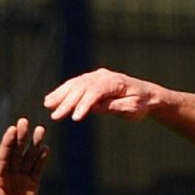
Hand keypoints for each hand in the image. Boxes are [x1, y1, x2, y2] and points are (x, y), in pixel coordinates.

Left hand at [0, 118, 47, 194]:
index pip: (3, 156)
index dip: (7, 143)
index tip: (12, 129)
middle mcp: (9, 175)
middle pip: (16, 152)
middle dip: (20, 137)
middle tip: (25, 122)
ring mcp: (21, 179)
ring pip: (28, 158)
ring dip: (34, 145)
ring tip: (40, 130)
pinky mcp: (31, 186)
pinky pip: (36, 170)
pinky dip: (41, 159)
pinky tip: (45, 148)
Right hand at [43, 68, 166, 121]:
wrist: (148, 95)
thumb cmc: (141, 104)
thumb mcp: (131, 109)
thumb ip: (113, 107)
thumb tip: (95, 108)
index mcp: (115, 82)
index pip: (95, 93)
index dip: (83, 105)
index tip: (74, 118)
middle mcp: (103, 76)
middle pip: (82, 88)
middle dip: (67, 102)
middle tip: (55, 116)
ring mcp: (97, 76)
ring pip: (75, 84)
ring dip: (60, 94)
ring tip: (47, 104)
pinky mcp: (93, 79)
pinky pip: (76, 84)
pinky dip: (63, 91)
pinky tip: (52, 98)